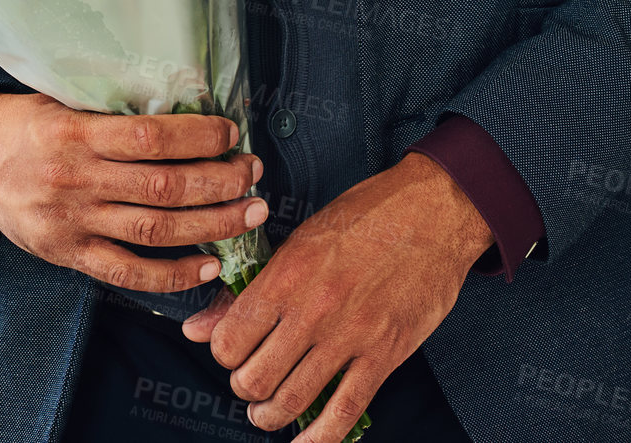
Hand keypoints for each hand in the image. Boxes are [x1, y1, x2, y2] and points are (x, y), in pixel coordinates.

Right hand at [0, 89, 266, 294]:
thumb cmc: (19, 121)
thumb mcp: (59, 99)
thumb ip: (109, 112)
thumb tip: (179, 110)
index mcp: (75, 133)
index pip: (150, 137)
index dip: (198, 137)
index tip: (231, 133)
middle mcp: (76, 180)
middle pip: (162, 187)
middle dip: (218, 182)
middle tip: (254, 174)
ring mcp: (72, 222)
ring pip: (153, 231)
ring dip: (210, 225)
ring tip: (249, 215)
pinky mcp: (66, 254)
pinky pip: (126, 273)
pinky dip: (171, 274)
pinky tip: (207, 267)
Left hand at [180, 151, 493, 438]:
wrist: (434, 210)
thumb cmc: (366, 216)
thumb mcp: (301, 238)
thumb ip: (249, 287)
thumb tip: (197, 329)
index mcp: (287, 272)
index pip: (230, 339)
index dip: (224, 353)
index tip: (233, 351)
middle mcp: (312, 308)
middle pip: (255, 378)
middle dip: (246, 388)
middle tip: (252, 383)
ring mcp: (349, 335)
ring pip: (291, 400)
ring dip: (272, 415)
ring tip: (269, 412)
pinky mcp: (385, 354)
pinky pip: (344, 412)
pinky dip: (319, 438)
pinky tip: (306, 441)